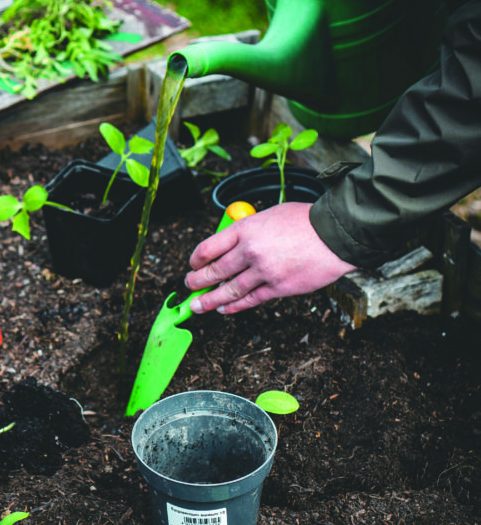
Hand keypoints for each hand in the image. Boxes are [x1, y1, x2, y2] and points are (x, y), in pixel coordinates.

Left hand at [185, 202, 355, 313]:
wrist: (335, 235)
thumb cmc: (306, 221)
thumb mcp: (270, 215)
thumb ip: (249, 229)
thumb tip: (233, 243)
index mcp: (245, 229)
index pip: (209, 247)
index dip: (196, 259)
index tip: (192, 264)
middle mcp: (250, 251)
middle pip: (215, 271)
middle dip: (197, 281)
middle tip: (189, 286)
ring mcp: (263, 271)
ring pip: (229, 290)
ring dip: (209, 300)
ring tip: (198, 306)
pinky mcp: (278, 288)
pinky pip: (250, 300)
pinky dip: (234, 306)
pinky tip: (224, 309)